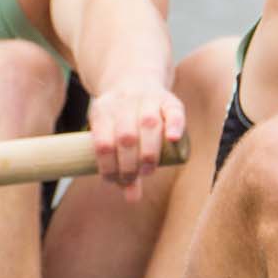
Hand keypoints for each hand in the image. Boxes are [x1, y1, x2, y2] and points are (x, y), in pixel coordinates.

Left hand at [86, 81, 186, 199]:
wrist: (135, 78)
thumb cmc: (122, 119)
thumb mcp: (112, 135)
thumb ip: (121, 165)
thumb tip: (132, 199)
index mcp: (102, 110)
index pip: (102, 143)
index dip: (108, 166)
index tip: (114, 180)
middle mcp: (123, 102)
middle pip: (125, 137)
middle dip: (130, 163)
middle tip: (136, 177)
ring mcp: (147, 98)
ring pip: (148, 124)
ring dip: (149, 152)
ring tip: (149, 170)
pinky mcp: (169, 98)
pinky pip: (174, 111)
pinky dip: (175, 126)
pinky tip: (173, 140)